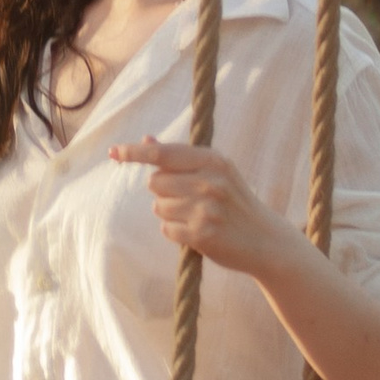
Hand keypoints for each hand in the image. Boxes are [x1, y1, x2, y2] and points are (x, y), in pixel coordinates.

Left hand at [110, 136, 283, 274]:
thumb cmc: (234, 202)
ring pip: (159, 207)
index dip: (135, 152)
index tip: (113, 152)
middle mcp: (210, 182)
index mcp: (213, 161)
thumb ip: (180, 158)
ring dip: (170, 214)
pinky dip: (175, 232)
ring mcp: (207, 209)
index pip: (163, 153)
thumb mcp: (216, 172)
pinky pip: (167, 230)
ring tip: (196, 216)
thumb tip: (146, 139)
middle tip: (187, 199)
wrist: (265, 240)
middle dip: (163, 192)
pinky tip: (196, 232)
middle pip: (155, 182)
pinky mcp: (203, 234)